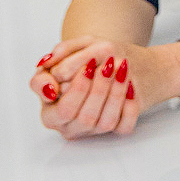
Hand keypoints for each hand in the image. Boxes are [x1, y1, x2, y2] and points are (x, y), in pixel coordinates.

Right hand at [33, 38, 158, 139]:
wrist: (114, 61)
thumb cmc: (87, 58)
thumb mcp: (72, 49)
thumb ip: (57, 57)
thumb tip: (48, 70)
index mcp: (51, 112)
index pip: (63, 110)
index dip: (77, 88)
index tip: (89, 64)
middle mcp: (70, 126)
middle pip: (85, 118)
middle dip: (99, 90)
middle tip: (108, 65)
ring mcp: (93, 130)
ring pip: (106, 123)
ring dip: (116, 94)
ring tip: (122, 68)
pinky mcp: (116, 129)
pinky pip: (125, 127)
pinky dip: (130, 107)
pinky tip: (131, 87)